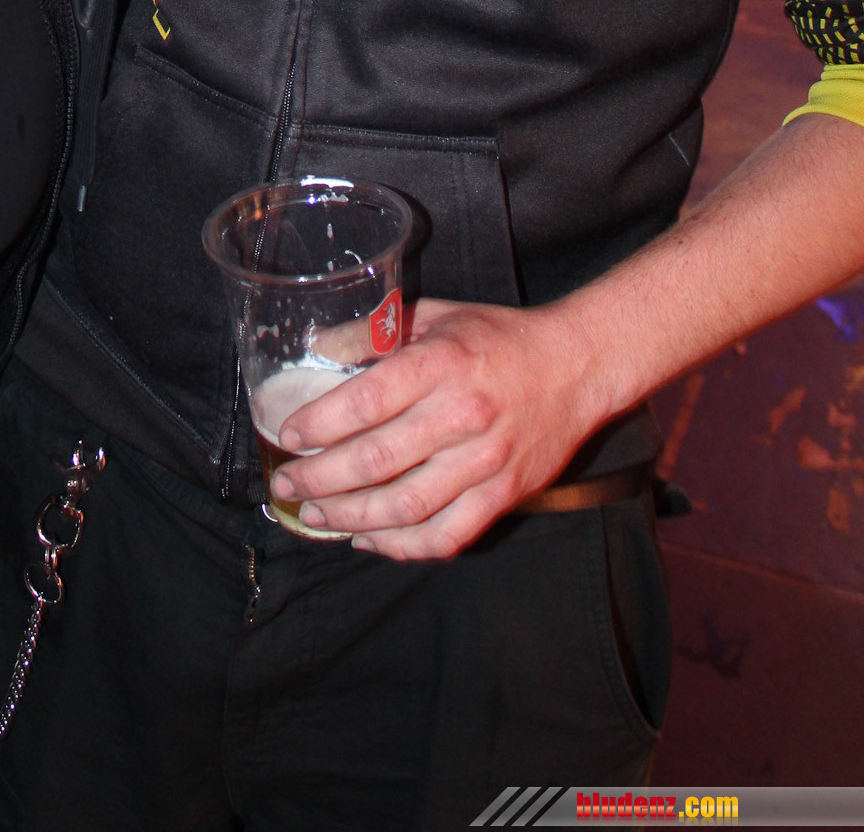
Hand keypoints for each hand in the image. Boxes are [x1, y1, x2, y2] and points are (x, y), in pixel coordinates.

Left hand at [268, 296, 601, 561]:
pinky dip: (401, 546)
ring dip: (350, 516)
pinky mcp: (503, 496)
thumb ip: (374, 332)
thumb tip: (315, 348)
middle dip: (319, 477)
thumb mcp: (435, 316)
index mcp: (441, 364)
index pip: (366, 402)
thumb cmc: (499, 337)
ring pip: (404, 506)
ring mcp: (485, 463)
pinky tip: (369, 540)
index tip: (288, 435)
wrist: (576, 366)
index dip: (319, 424)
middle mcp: (461, 416)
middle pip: (375, 460)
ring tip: (315, 513)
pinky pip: (445, 535)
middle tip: (287, 482)